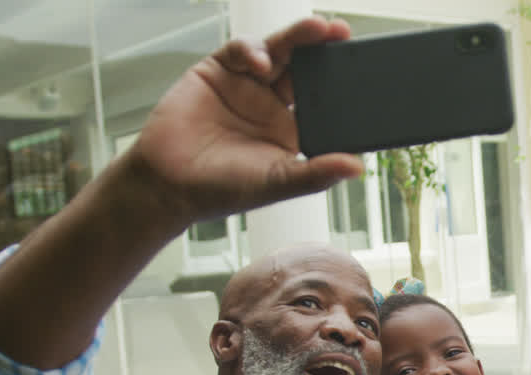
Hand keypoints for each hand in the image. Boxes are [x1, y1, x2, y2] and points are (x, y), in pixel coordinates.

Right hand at [130, 16, 363, 229]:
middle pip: (304, 66)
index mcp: (292, 127)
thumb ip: (316, 173)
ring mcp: (245, 84)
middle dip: (324, 47)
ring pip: (277, 51)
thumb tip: (357, 167)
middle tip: (343, 32)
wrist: (168, 184)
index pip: (324, 97)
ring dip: (297, 37)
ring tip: (317, 28)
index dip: (340, 81)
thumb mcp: (278, 182)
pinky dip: (253, 51)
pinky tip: (261, 64)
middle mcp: (272, 102)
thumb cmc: (223, 189)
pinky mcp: (217, 70)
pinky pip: (241, 51)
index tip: (362, 69)